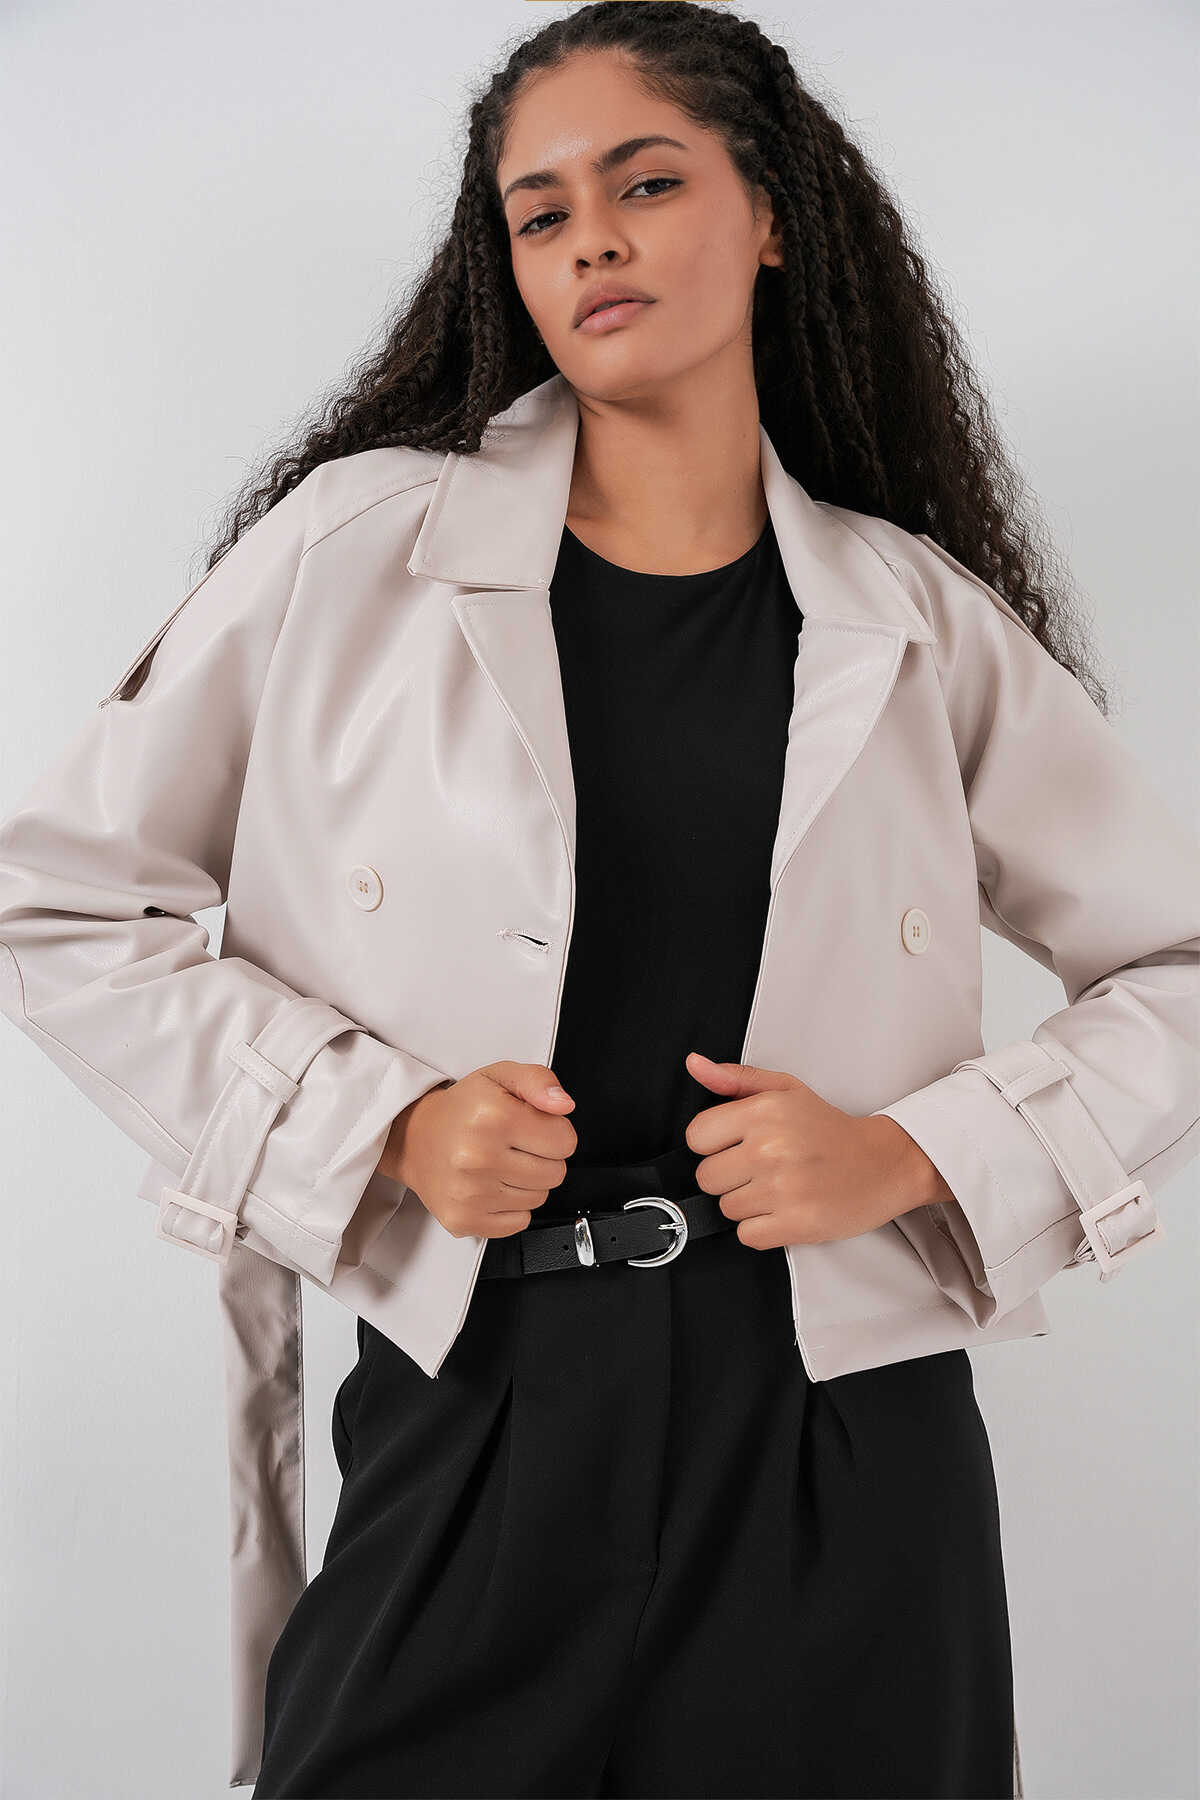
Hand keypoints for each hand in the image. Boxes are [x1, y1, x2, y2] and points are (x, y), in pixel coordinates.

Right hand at [381, 1062, 576, 1238]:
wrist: (414, 1138)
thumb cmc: (461, 1110)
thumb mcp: (500, 1076)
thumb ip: (539, 1081)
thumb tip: (563, 1104)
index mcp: (493, 1117)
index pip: (565, 1141)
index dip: (554, 1131)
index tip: (532, 1127)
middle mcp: (478, 1157)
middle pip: (555, 1173)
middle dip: (542, 1158)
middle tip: (514, 1145)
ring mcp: (470, 1193)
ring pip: (539, 1198)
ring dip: (527, 1182)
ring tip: (500, 1163)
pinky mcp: (464, 1219)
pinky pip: (519, 1222)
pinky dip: (512, 1206)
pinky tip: (492, 1185)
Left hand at [683, 1051, 943, 1250]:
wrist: (885, 1163)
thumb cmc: (830, 1129)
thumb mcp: (786, 1090)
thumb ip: (736, 1079)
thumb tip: (694, 1065)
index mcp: (763, 1111)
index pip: (696, 1138)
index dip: (714, 1145)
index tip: (737, 1146)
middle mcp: (770, 1148)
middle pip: (707, 1178)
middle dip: (730, 1177)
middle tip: (764, 1170)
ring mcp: (783, 1188)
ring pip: (727, 1208)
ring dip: (748, 1204)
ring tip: (780, 1188)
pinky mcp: (796, 1224)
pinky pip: (747, 1235)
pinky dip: (763, 1228)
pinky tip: (785, 1210)